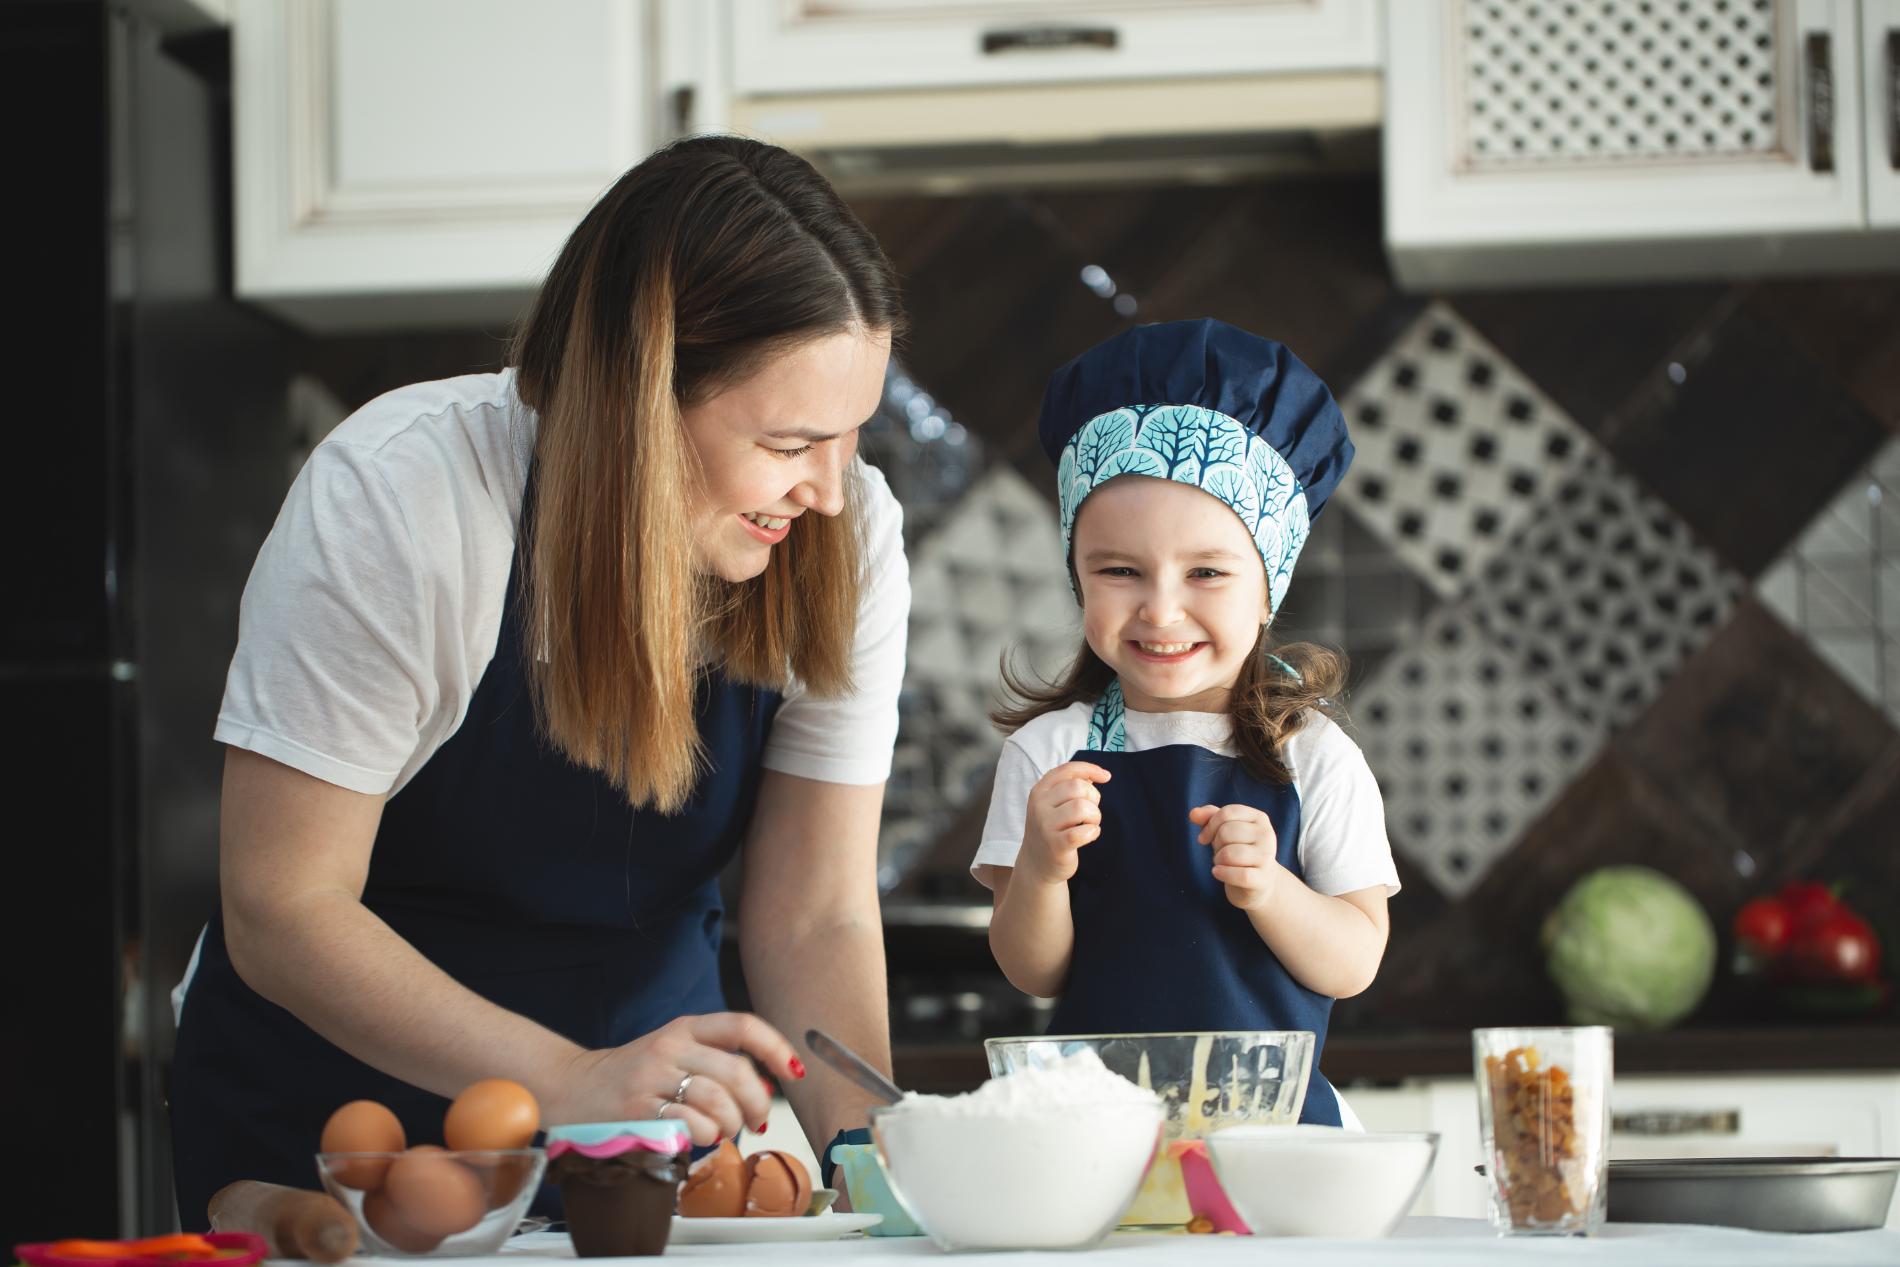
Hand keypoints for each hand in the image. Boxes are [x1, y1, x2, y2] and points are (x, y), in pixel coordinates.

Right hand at [546, 1012, 801, 1145]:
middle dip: (758, 1102)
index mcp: (684, 1028)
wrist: (570, 1088)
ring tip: (724, 1131)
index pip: (742, 1026)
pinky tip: (699, 1136)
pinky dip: (705, 1136)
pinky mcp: (638, 1111)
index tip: (793, 1071)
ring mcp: (652, 1079)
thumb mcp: (672, 1052)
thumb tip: (766, 1087)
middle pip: (736, 1071)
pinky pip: (691, 1125)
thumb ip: (714, 1062)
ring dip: (732, 1124)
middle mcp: (669, 1047)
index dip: (775, 1048)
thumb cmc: (631, 1076)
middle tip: (758, 1120)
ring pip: (718, 1101)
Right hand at [1020, 761, 1112, 884]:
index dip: (1090, 769)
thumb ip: (1069, 787)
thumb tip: (1092, 775)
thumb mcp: (1053, 805)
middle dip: (1093, 797)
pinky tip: (1089, 836)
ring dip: (1094, 816)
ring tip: (1089, 824)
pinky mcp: (1056, 845)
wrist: (1036, 865)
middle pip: (1078, 787)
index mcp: (1039, 791)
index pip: (1067, 770)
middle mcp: (1039, 805)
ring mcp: (1046, 825)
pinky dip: (1093, 832)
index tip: (1106, 776)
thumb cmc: (1052, 830)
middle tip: (1090, 813)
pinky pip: (1084, 832)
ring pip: (1082, 807)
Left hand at [1190, 803, 1283, 912]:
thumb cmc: (1239, 851)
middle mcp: (1266, 834)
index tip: (1204, 838)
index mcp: (1259, 818)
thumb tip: (1193, 814)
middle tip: (1221, 852)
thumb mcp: (1225, 831)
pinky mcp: (1263, 878)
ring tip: (1222, 863)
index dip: (1209, 825)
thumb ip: (1209, 818)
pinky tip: (1218, 873)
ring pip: (1229, 854)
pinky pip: (1239, 875)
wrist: (1260, 882)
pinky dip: (1222, 873)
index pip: (1227, 813)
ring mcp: (1266, 857)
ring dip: (1218, 860)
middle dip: (1216, 844)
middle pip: (1226, 832)